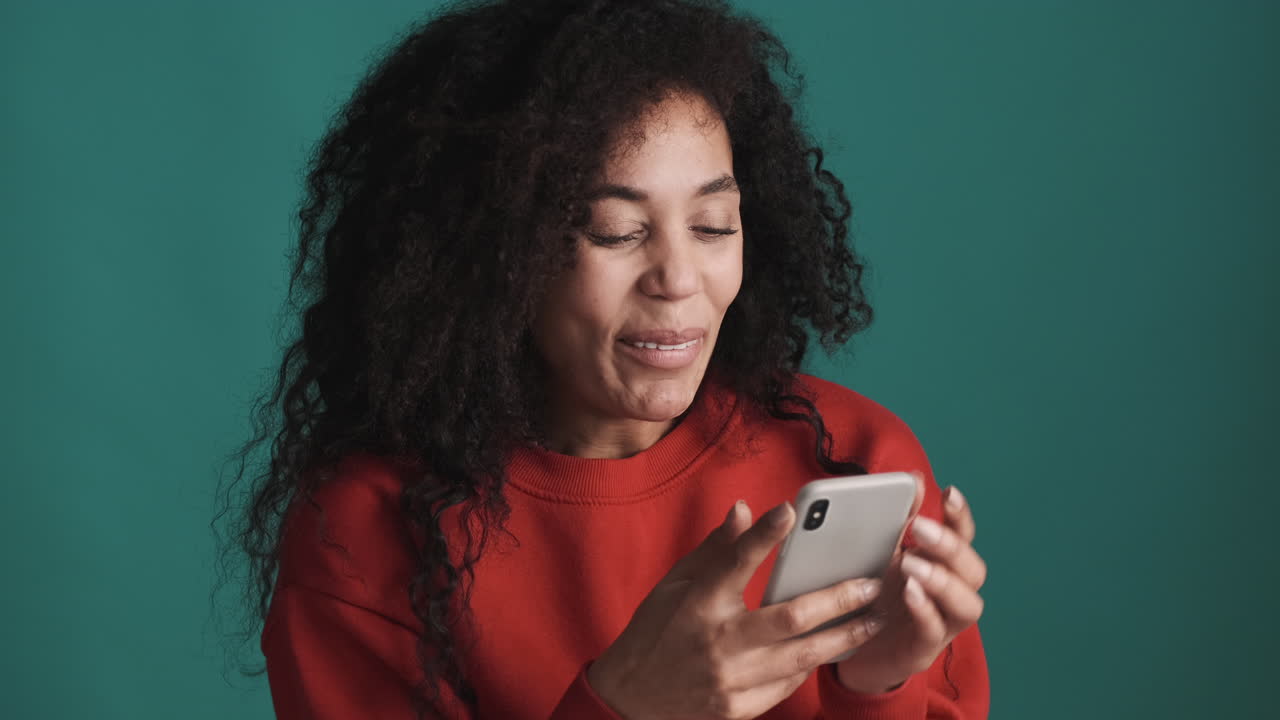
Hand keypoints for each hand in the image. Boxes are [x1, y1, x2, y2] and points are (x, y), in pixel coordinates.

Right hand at [587, 500, 886, 719]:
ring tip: (874, 621)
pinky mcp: (737, 708)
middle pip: (790, 618)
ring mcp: (729, 679)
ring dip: (842, 637)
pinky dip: (812, 665)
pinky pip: (787, 685)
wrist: (632, 699)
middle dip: (838, 600)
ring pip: (801, 657)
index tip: (791, 510)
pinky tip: (834, 649)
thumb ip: (716, 551)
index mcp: (698, 603)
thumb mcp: (676, 584)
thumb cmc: (656, 632)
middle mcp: (717, 641)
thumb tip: (745, 510)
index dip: (764, 536)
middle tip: (872, 585)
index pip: (734, 562)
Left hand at [834, 476, 986, 693]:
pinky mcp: (921, 651)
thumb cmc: (873, 599)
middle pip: (973, 570)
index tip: (948, 493)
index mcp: (942, 568)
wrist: (852, 652)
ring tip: (911, 563)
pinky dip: (925, 610)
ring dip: (942, 580)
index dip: (961, 517)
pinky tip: (909, 592)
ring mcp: (941, 625)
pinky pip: (934, 632)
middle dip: (950, 546)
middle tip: (920, 529)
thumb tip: (914, 480)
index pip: (964, 539)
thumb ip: (898, 521)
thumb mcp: (881, 556)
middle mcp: (950, 596)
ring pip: (967, 604)